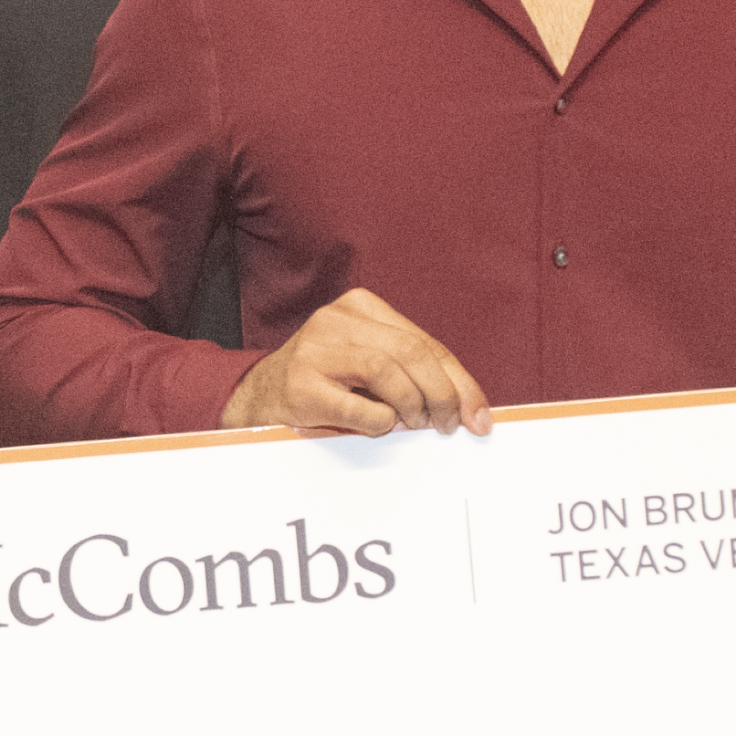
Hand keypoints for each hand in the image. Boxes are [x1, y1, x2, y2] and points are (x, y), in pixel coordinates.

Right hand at [226, 284, 489, 436]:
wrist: (256, 399)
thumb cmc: (324, 386)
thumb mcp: (369, 366)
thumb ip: (411, 373)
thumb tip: (467, 407)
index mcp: (360, 307)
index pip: (424, 342)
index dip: (459, 380)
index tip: (479, 415)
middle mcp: (337, 320)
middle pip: (413, 352)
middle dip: (444, 394)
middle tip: (450, 425)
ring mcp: (315, 350)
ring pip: (389, 371)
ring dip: (413, 406)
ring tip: (415, 424)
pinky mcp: (301, 385)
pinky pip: (362, 407)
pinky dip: (381, 422)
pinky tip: (380, 427)